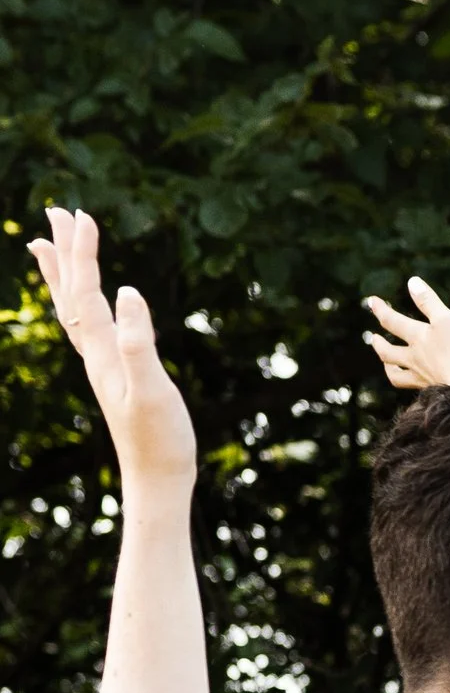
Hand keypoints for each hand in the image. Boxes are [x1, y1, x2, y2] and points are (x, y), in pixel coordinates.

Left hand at [30, 209, 196, 504]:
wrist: (157, 480)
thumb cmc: (159, 441)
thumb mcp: (154, 391)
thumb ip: (139, 344)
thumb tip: (127, 293)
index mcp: (103, 353)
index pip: (87, 292)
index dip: (83, 254)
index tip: (82, 216)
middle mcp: (96, 354)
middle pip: (70, 293)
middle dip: (63, 252)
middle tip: (57, 212)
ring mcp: (103, 365)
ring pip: (73, 309)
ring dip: (62, 274)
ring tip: (48, 246)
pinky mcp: (115, 375)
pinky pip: (88, 328)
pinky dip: (81, 304)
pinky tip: (92, 302)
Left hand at [364, 275, 449, 389]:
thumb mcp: (446, 320)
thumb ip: (429, 301)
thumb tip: (412, 281)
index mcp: (417, 337)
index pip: (392, 321)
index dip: (380, 309)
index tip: (372, 301)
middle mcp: (413, 357)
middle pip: (387, 351)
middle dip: (378, 342)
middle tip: (373, 337)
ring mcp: (419, 375)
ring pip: (394, 373)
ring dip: (387, 364)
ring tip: (385, 361)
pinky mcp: (429, 389)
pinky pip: (409, 387)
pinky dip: (404, 382)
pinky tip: (408, 379)